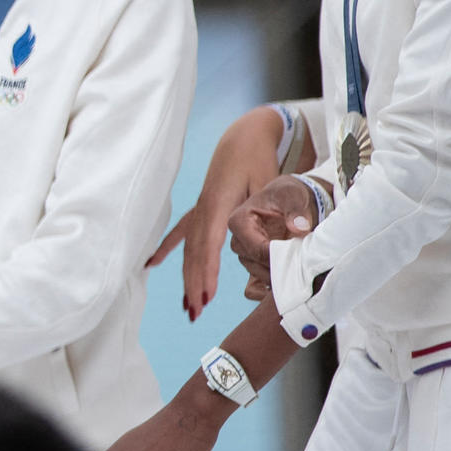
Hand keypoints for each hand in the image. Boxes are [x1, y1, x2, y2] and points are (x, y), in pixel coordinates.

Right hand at [149, 107, 285, 319]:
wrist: (243, 137)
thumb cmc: (259, 158)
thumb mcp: (275, 181)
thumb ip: (284, 208)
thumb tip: (299, 232)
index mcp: (219, 204)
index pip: (210, 244)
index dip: (208, 271)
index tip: (207, 295)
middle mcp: (203, 209)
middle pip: (195, 253)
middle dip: (195, 284)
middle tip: (196, 312)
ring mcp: (198, 210)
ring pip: (188, 250)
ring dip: (187, 278)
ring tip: (188, 308)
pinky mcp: (199, 209)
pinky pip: (180, 235)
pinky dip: (166, 251)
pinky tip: (150, 266)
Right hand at [229, 176, 320, 299]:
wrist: (290, 200)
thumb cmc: (288, 194)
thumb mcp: (293, 195)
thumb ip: (296, 210)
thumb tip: (298, 228)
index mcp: (238, 221)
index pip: (256, 248)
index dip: (278, 257)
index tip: (299, 258)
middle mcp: (237, 240)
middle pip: (255, 264)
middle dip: (280, 268)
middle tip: (304, 268)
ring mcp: (245, 255)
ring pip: (259, 275)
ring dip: (280, 277)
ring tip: (301, 273)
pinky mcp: (254, 265)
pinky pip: (255, 286)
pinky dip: (270, 289)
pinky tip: (288, 287)